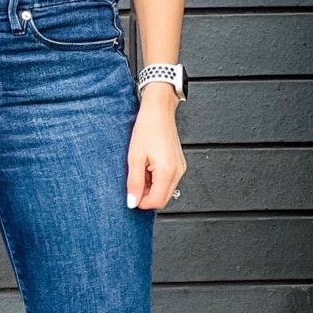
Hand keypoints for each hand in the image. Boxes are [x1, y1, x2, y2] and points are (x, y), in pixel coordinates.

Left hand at [126, 86, 185, 209]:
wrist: (159, 110)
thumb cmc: (147, 128)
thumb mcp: (134, 157)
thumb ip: (134, 183)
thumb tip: (133, 202)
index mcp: (167, 171)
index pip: (157, 202)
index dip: (142, 202)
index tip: (131, 194)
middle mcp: (177, 172)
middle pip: (162, 199)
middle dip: (147, 195)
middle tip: (135, 180)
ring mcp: (180, 168)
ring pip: (165, 190)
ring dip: (151, 186)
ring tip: (142, 168)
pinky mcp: (179, 164)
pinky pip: (168, 180)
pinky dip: (156, 178)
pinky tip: (149, 164)